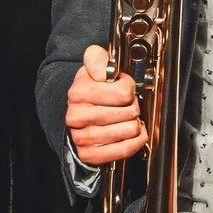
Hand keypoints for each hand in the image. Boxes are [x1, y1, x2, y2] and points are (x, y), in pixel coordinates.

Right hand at [66, 44, 145, 166]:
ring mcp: (82, 137)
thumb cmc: (91, 89)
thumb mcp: (94, 66)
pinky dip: (135, 142)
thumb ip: (97, 58)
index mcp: (78, 93)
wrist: (79, 112)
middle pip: (130, 111)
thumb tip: (103, 70)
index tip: (123, 88)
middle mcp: (77, 116)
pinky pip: (124, 150)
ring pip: (129, 130)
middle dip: (133, 106)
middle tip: (125, 105)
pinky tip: (133, 134)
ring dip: (134, 123)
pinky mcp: (89, 154)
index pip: (124, 93)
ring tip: (126, 118)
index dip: (129, 89)